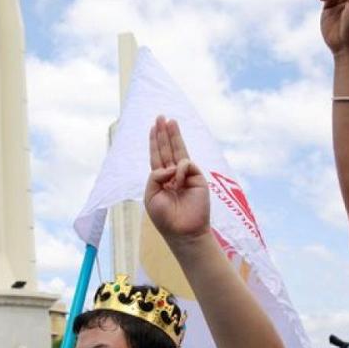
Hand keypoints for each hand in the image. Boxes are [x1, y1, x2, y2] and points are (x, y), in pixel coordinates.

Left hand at [144, 116, 209, 242]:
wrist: (183, 231)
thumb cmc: (164, 217)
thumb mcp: (151, 195)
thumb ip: (155, 176)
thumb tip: (172, 165)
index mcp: (161, 180)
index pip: (157, 156)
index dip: (155, 142)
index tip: (153, 127)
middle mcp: (174, 175)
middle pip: (168, 149)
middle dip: (164, 133)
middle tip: (161, 117)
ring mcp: (186, 176)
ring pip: (179, 151)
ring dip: (174, 135)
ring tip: (170, 121)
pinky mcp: (197, 178)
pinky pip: (186, 164)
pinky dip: (179, 170)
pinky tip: (177, 182)